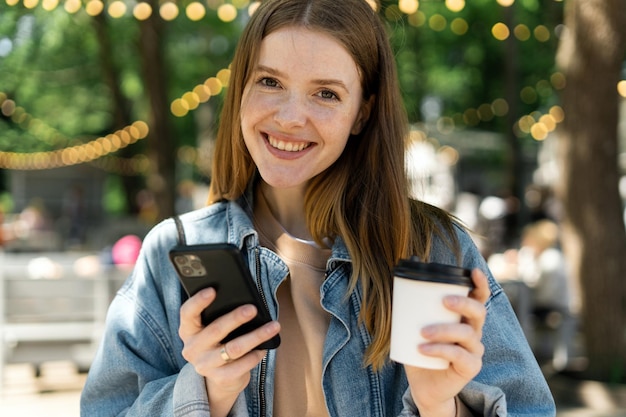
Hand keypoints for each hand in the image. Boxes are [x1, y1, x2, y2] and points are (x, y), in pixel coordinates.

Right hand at [178, 288, 280, 416]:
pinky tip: (265, 347)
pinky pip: (242, 365)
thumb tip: (244, 299)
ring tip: (273, 326)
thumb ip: (219, 314)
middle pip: (215, 330)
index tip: (213, 290)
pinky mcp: (220, 378)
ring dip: (256, 336)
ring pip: (234, 348)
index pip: (187, 313)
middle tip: (253, 309)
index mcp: (188, 330)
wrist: (220, 377)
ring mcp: (205, 365)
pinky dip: (255, 355)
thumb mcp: (212, 328)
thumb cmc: (220, 342)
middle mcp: (193, 348)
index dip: (198, 301)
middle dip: (236, 318)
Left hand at [404, 269, 489, 415]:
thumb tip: (406, 269)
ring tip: (422, 332)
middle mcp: (474, 331)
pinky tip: (422, 349)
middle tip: (443, 301)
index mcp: (463, 317)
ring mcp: (474, 350)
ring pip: (467, 333)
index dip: (480, 284)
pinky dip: (439, 350)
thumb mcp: (413, 324)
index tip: (474, 272)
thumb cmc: (420, 349)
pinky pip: (459, 355)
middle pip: (479, 312)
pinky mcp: (470, 367)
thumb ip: (411, 301)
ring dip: (444, 330)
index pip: (478, 297)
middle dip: (463, 303)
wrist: (423, 384)